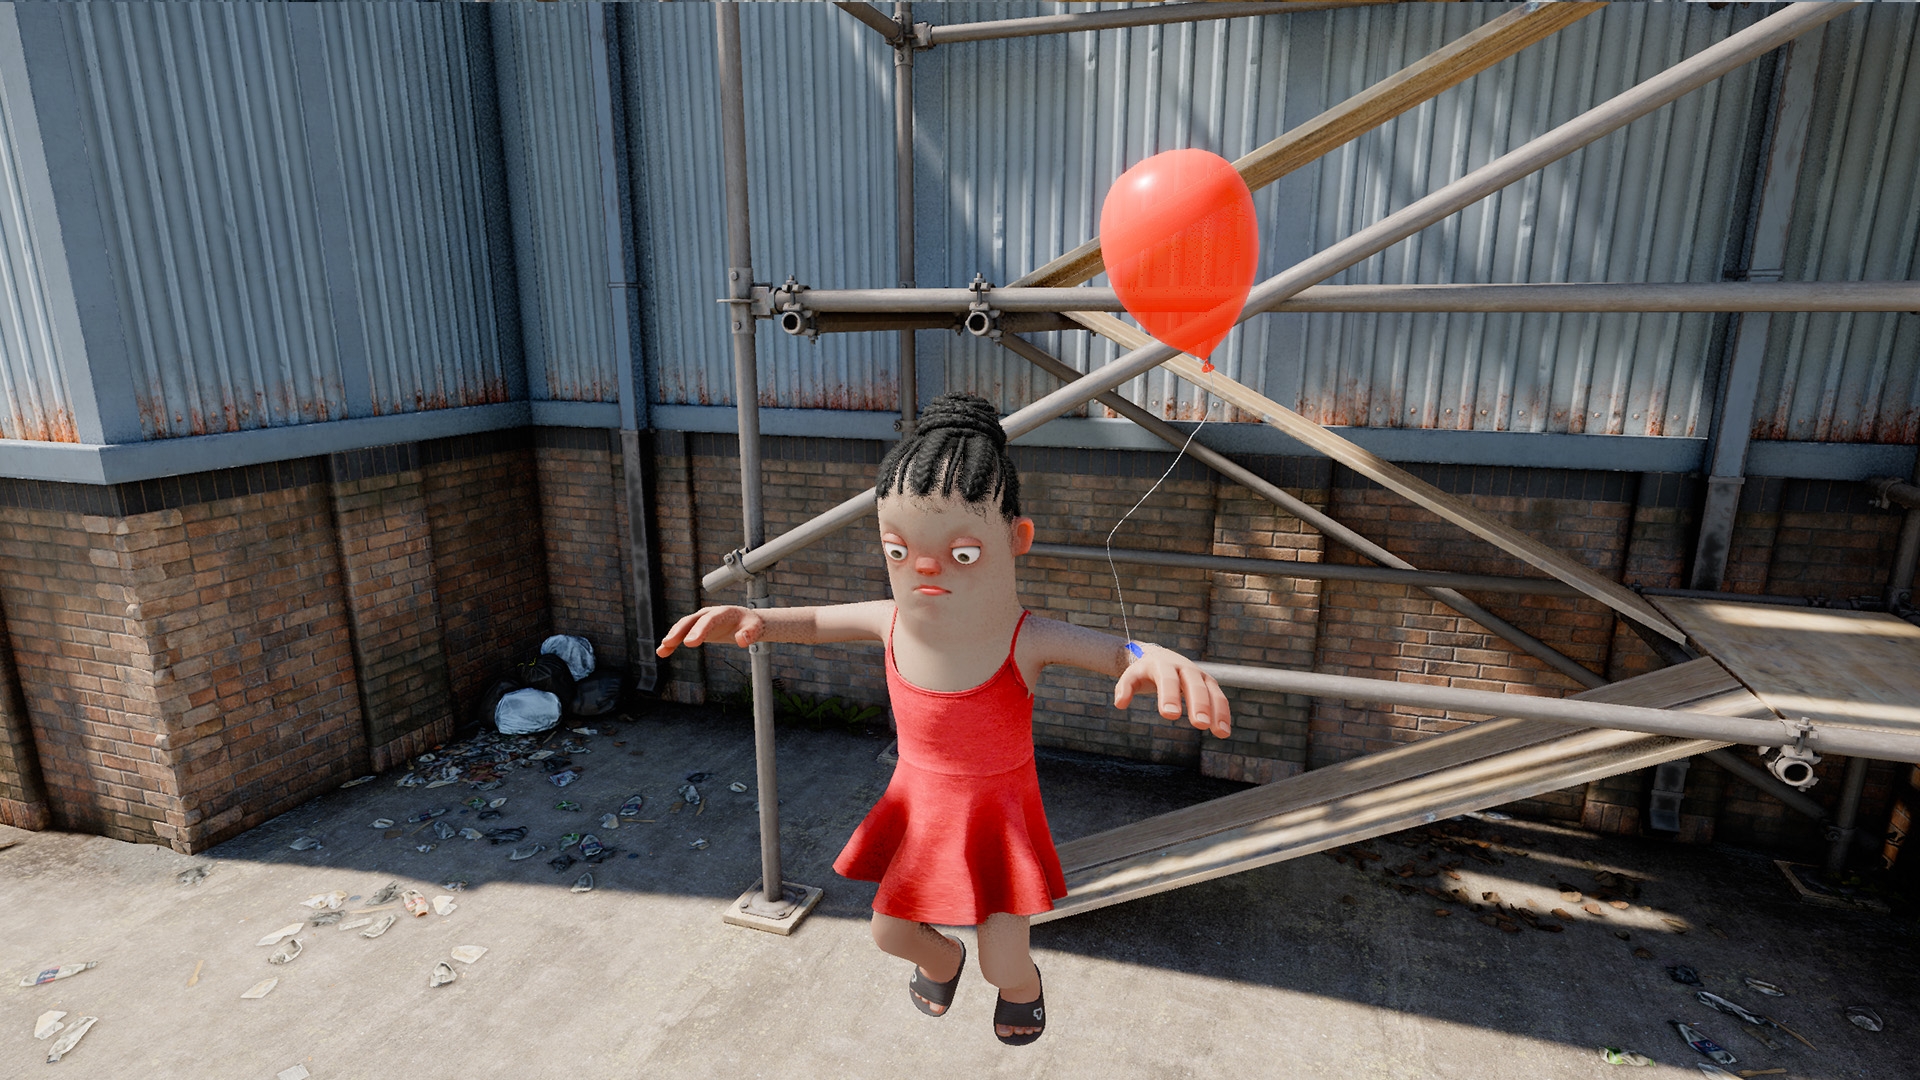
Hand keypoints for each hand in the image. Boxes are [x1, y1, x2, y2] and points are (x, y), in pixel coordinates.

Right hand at [656, 606, 764, 655]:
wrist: (745, 621)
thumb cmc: (751, 624)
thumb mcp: (756, 628)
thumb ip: (750, 633)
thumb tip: (742, 641)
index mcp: (723, 613)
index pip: (709, 620)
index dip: (698, 630)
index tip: (689, 643)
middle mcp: (709, 614)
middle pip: (692, 621)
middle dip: (680, 631)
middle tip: (669, 643)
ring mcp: (701, 621)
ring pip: (683, 626)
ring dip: (672, 636)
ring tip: (662, 649)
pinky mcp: (696, 629)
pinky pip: (682, 635)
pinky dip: (672, 643)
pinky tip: (662, 652)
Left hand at [1112, 643, 1231, 738]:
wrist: (1159, 656)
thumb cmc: (1144, 671)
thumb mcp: (1131, 676)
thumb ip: (1125, 687)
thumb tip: (1119, 703)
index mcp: (1163, 664)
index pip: (1167, 679)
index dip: (1168, 696)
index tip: (1169, 715)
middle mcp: (1184, 667)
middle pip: (1194, 684)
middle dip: (1198, 703)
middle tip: (1199, 724)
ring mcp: (1199, 674)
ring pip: (1212, 691)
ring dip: (1218, 711)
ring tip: (1221, 733)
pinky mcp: (1208, 683)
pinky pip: (1219, 697)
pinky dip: (1223, 713)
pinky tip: (1224, 731)